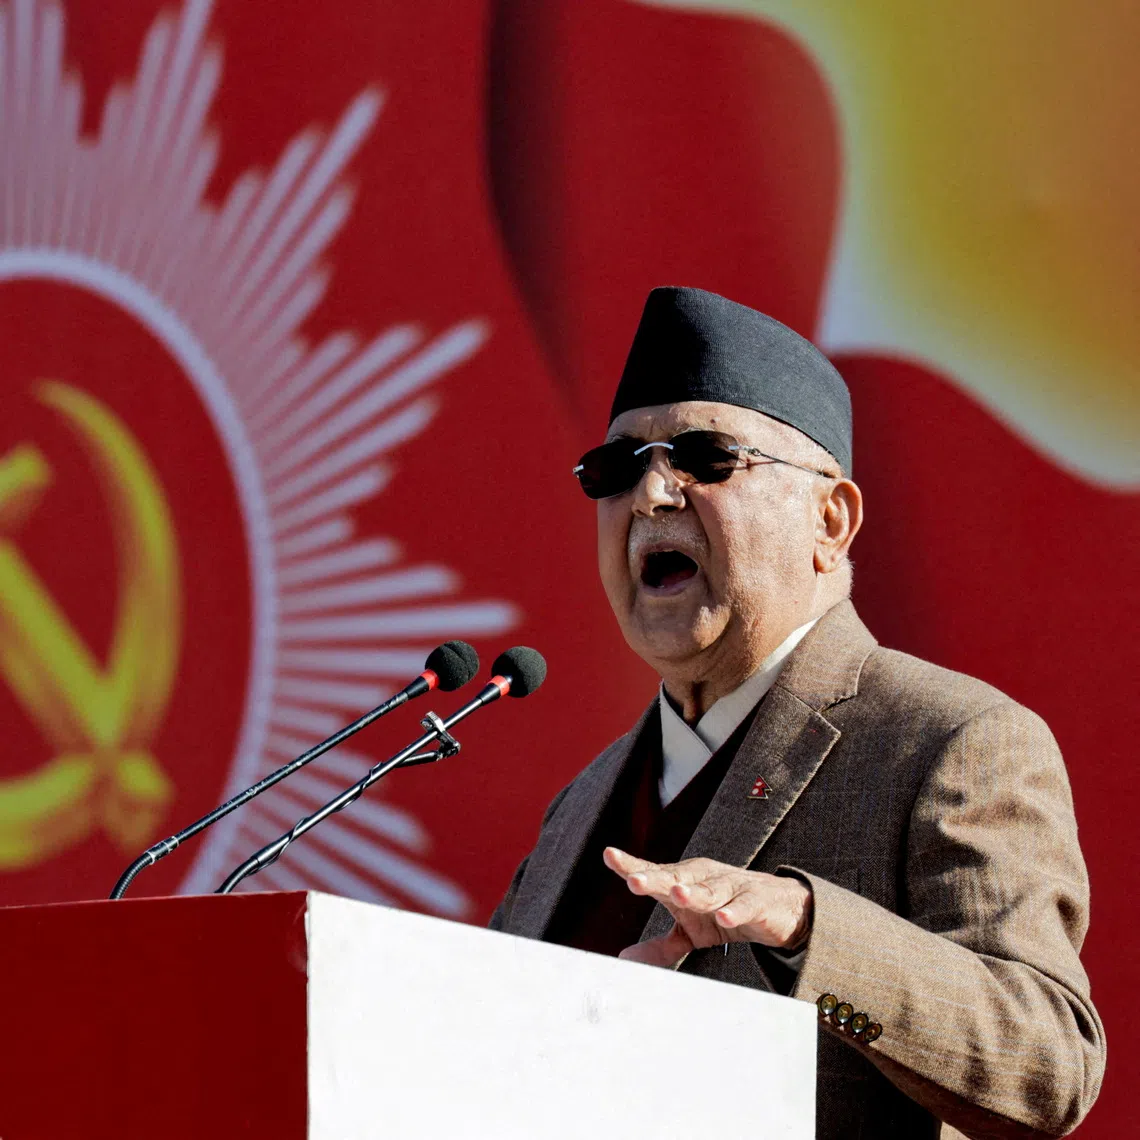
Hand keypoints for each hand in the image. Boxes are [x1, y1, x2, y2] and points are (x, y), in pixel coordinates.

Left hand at [603, 847, 812, 967]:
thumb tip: (624, 958)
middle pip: (676, 877)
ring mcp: (730, 886)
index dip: (631, 864)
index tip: (609, 855)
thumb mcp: (690, 932)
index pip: (653, 872)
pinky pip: (744, 906)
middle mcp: (703, 878)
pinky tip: (724, 917)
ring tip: (677, 893)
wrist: (777, 908)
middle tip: (633, 881)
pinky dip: (735, 911)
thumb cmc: (724, 912)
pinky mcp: (756, 900)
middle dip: (655, 879)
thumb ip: (659, 946)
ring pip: (709, 890)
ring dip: (694, 891)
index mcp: (683, 881)